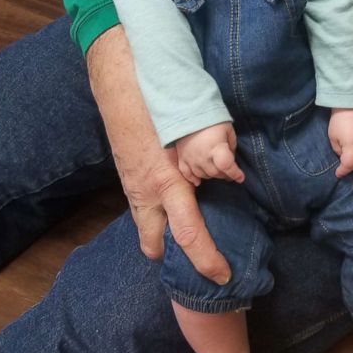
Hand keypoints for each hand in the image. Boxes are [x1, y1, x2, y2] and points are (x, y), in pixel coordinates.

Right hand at [87, 26, 231, 282]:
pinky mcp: (127, 177)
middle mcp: (145, 191)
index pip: (189, 232)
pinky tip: (176, 198)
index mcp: (166, 180)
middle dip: (175, 255)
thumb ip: (215, 149)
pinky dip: (159, 210)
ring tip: (189, 227)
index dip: (206, 259)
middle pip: (156, 245)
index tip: (224, 276)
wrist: (119, 77)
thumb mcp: (194, 124)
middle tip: (199, 254)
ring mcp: (132, 186)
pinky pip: (144, 206)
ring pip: (146, 228)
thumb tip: (234, 172)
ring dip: (163, 233)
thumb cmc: (160, 97)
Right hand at [175, 123, 244, 185]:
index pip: (227, 167)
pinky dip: (193, 179)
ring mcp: (191, 159)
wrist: (188, 112)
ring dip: (212, 175)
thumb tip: (231, 158)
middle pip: (216, 173)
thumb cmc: (212, 120)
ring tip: (216, 171)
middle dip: (225, 174)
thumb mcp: (228, 130)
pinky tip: (198, 182)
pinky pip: (187, 174)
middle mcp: (203, 157)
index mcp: (217, 149)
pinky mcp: (182, 158)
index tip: (241, 178)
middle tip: (229, 171)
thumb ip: (231, 146)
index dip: (235, 174)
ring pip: (203, 175)